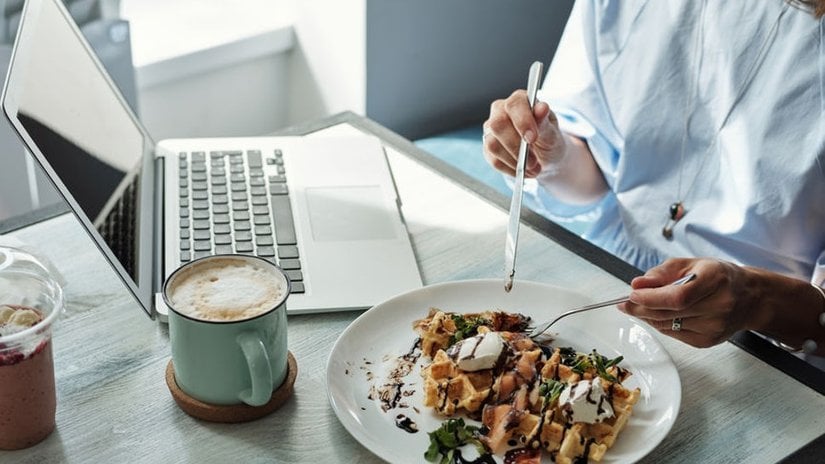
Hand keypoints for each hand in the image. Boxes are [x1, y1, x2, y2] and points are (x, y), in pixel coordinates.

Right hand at [482, 89, 567, 177]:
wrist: (545, 158)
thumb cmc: (549, 140)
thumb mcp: (552, 133)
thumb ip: (545, 122)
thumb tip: (541, 108)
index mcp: (519, 101)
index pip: (514, 105)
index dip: (522, 121)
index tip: (532, 138)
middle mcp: (501, 111)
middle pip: (497, 124)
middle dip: (516, 146)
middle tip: (533, 161)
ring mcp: (491, 130)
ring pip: (492, 145)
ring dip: (514, 160)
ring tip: (532, 167)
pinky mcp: (487, 148)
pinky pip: (493, 160)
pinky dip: (510, 168)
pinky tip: (522, 170)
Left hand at [617, 258, 759, 347]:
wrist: (749, 298)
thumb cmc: (718, 277)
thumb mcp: (690, 264)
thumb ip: (661, 273)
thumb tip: (637, 285)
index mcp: (715, 279)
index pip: (678, 296)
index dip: (651, 297)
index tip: (632, 294)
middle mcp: (719, 305)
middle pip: (670, 313)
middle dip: (641, 308)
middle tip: (625, 303)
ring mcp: (715, 326)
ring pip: (668, 326)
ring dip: (648, 316)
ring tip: (640, 306)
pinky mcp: (708, 341)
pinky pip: (673, 334)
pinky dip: (660, 324)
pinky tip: (659, 315)